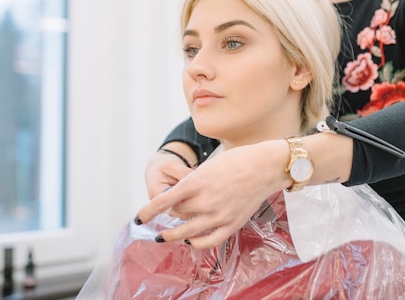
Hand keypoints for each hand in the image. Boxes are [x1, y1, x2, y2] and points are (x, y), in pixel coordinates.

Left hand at [136, 140, 290, 248]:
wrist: (265, 167)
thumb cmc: (237, 161)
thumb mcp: (208, 167)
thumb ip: (192, 184)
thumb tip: (180, 199)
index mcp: (196, 183)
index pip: (163, 201)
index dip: (148, 211)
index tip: (139, 217)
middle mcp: (204, 201)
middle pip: (176, 214)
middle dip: (168, 214)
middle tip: (164, 214)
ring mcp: (218, 215)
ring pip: (186, 233)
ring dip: (172, 236)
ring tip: (163, 237)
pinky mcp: (231, 225)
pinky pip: (207, 241)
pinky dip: (196, 243)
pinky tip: (190, 240)